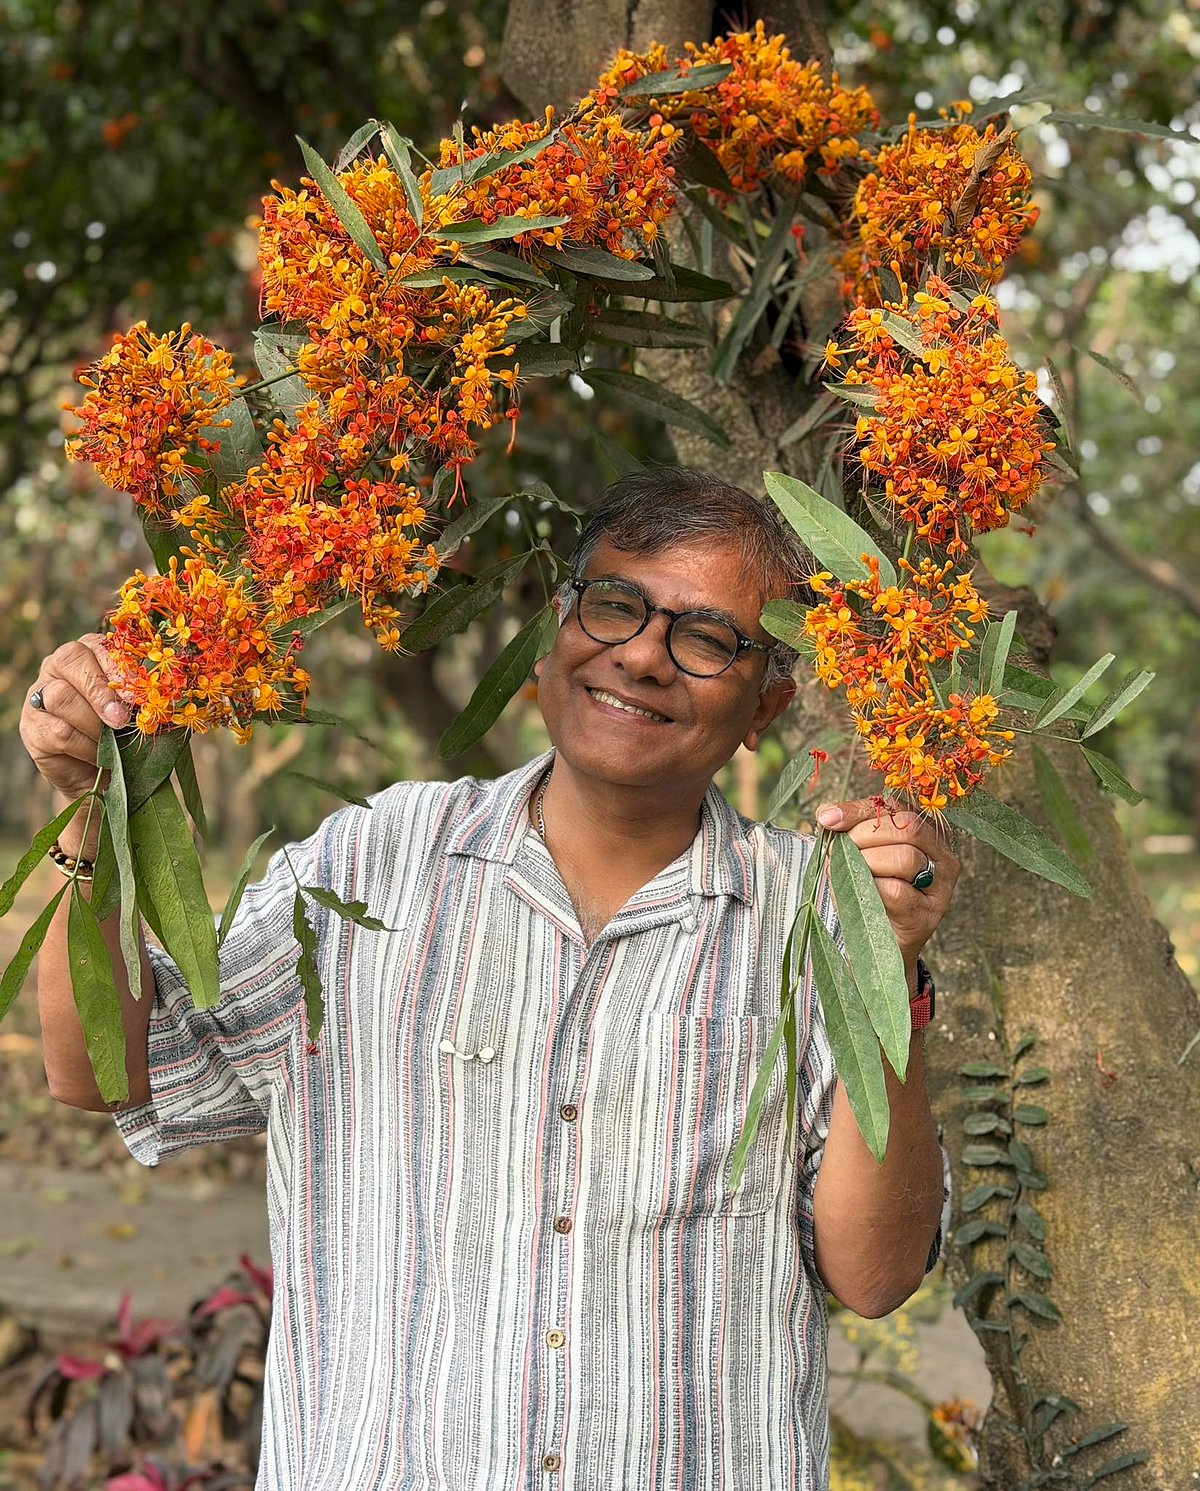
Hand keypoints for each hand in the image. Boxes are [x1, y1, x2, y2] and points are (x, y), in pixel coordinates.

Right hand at [19, 635, 131, 801]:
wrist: (101, 776)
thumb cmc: (124, 735)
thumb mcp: (137, 713)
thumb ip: (142, 700)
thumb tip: (157, 698)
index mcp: (90, 652)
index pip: (98, 644)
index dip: (118, 666)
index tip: (136, 693)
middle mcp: (58, 666)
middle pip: (70, 660)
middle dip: (100, 691)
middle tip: (121, 719)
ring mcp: (39, 695)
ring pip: (61, 697)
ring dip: (93, 723)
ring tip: (113, 743)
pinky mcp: (31, 727)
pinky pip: (57, 732)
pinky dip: (85, 747)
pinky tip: (98, 756)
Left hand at [816, 797, 958, 974]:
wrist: (877, 943)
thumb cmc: (870, 893)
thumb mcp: (858, 856)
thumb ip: (849, 831)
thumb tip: (827, 814)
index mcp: (926, 832)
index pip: (895, 808)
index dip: (858, 810)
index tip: (827, 818)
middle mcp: (942, 854)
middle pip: (907, 827)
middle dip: (864, 836)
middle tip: (842, 851)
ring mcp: (940, 886)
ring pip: (905, 858)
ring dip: (867, 864)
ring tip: (853, 875)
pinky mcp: (929, 914)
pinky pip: (897, 892)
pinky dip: (872, 890)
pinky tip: (862, 895)